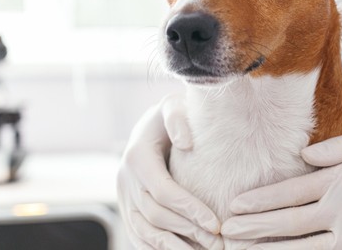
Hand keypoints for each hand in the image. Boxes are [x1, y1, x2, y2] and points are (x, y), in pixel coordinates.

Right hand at [117, 95, 222, 248]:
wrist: (152, 125)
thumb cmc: (171, 116)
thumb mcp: (174, 106)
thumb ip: (177, 119)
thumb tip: (185, 141)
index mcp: (137, 157)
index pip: (164, 191)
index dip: (190, 210)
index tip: (216, 223)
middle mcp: (125, 180)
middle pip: (156, 216)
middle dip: (188, 231)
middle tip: (217, 243)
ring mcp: (123, 197)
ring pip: (145, 232)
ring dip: (174, 247)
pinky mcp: (127, 209)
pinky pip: (139, 236)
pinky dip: (158, 248)